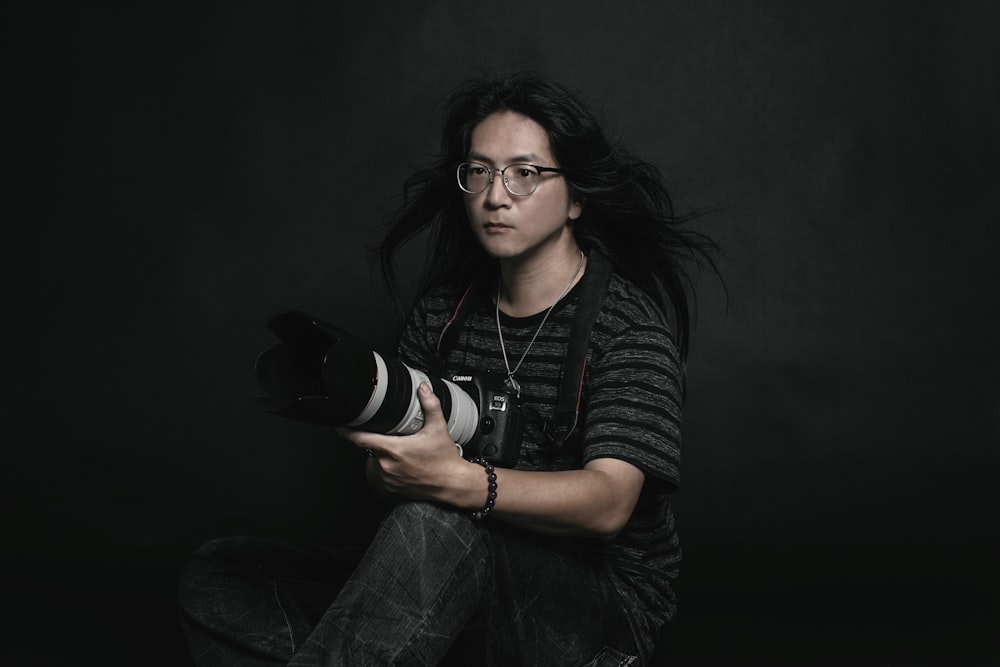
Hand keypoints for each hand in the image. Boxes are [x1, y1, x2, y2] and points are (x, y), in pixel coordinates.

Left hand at [335, 383, 473, 503]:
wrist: (451, 483)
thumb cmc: (444, 460)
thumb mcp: (438, 428)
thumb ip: (430, 405)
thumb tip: (423, 389)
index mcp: (393, 449)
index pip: (360, 438)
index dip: (346, 431)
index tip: (339, 425)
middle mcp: (387, 465)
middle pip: (370, 448)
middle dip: (379, 441)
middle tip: (398, 439)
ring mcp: (388, 478)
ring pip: (374, 461)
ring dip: (382, 455)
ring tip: (403, 453)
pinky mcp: (391, 488)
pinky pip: (380, 475)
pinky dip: (386, 468)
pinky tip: (402, 464)